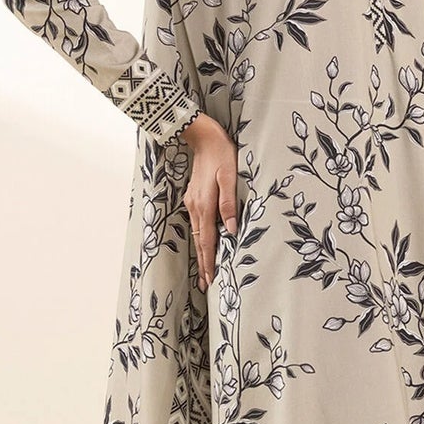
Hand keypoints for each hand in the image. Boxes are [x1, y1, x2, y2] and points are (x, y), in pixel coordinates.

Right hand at [179, 114, 238, 291]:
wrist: (204, 138)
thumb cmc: (222, 155)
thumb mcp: (230, 177)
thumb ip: (229, 204)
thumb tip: (232, 229)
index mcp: (205, 205)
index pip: (208, 241)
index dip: (210, 261)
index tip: (211, 279)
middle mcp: (195, 207)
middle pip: (200, 242)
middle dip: (203, 264)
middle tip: (206, 285)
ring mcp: (192, 203)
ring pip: (197, 235)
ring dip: (201, 254)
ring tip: (204, 272)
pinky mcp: (193, 198)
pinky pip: (196, 225)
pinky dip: (200, 239)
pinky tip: (203, 245)